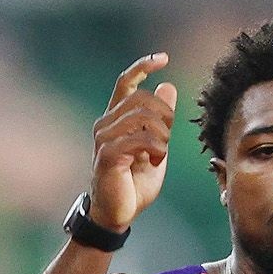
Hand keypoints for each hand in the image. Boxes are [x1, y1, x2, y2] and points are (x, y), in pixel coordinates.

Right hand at [88, 54, 175, 234]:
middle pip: (142, 98)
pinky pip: (140, 138)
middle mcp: (106, 123)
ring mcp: (104, 138)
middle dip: (165, 115)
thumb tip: (167, 86)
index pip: (125, 82)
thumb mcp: (156, 146)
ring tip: (160, 153)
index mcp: (116, 119)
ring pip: (143, 116)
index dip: (143, 66)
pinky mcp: (107, 154)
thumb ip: (161, 119)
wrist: (118, 214)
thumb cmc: (134, 183)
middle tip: (169, 137)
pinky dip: (156, 149)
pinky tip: (154, 160)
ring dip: (162, 135)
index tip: (163, 58)